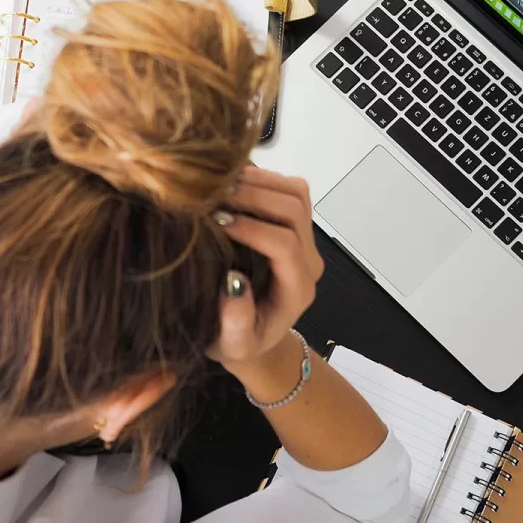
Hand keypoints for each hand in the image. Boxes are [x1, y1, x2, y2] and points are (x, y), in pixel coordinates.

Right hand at [206, 166, 323, 372]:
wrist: (255, 335)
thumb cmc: (240, 342)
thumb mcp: (232, 344)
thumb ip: (236, 321)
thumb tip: (233, 282)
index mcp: (297, 289)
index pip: (285, 245)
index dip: (252, 229)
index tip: (216, 222)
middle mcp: (308, 260)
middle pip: (295, 210)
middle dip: (254, 196)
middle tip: (213, 196)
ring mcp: (305, 239)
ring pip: (296, 193)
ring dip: (259, 181)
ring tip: (219, 185)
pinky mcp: (294, 224)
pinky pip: (288, 189)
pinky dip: (261, 178)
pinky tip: (229, 184)